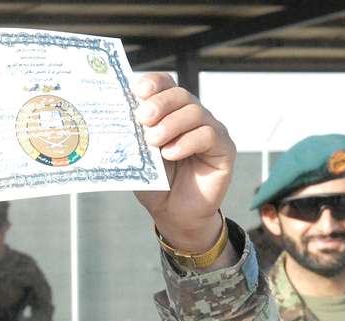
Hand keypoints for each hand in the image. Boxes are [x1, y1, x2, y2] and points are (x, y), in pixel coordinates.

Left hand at [132, 74, 235, 254]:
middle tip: (143, 118)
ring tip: (153, 142)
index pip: (165, 85)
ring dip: (171, 124)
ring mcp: (210, 129)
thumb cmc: (155, 183)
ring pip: (195, 112)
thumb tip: (119, 118)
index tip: (137, 91)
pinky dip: (187, 142)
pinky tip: (171, 154)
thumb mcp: (138, 157)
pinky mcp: (224, 149)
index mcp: (169, 112)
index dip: (153, 83)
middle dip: (159, 103)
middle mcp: (192, 116)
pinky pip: (209, 135)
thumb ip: (133, 137)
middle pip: (180, 94)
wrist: (172, 213)